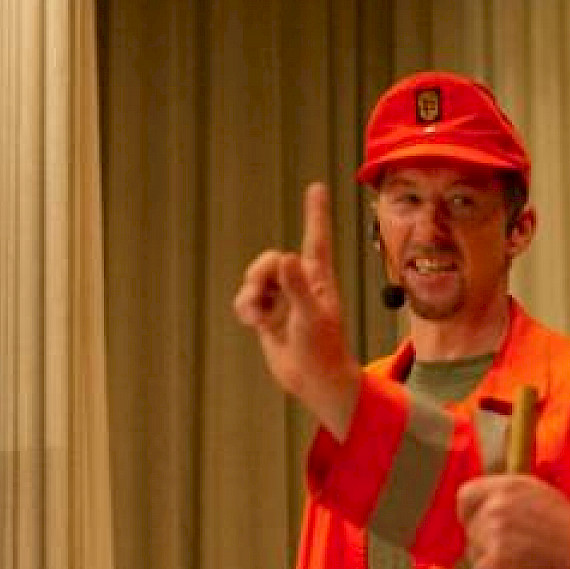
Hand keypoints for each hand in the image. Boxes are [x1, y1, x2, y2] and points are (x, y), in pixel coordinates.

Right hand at [233, 182, 360, 438]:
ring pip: (255, 280)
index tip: (316, 187)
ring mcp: (283, 300)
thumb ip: (297, 287)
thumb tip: (286, 257)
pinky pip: (247, 300)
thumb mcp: (311, 316)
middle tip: (261, 292)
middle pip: (271, 260)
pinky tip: (253, 323)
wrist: (314, 381)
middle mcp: (301, 284)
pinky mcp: (268, 315)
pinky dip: (245, 308)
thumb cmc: (323, 349)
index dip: (315, 213)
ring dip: (250, 294)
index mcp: (319, 279)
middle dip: (260, 273)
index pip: (316, 239)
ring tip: (258, 316)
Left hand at [456, 475, 569, 568]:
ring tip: (520, 565)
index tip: (479, 526)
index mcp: (506, 486)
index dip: (469, 514)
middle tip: (513, 554)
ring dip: (492, 563)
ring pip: (475, 553)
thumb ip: (509, 497)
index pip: (465, 495)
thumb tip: (487, 508)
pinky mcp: (497, 559)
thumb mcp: (538, 494)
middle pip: (471, 530)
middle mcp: (496, 505)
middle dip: (486, 544)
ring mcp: (494, 531)